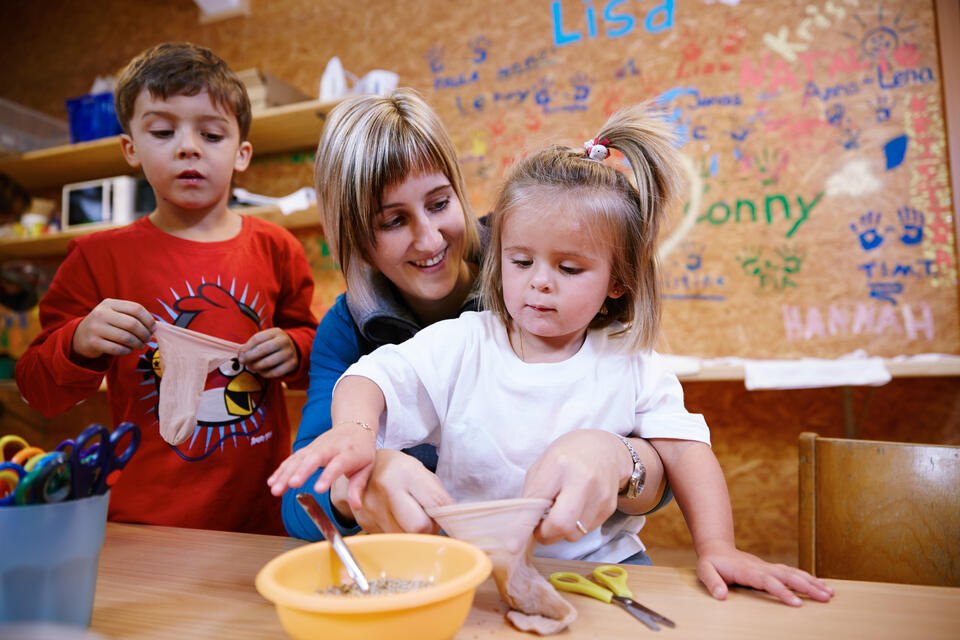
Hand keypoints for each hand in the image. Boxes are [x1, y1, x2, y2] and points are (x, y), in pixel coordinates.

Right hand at [73, 298, 154, 359]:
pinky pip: (117, 349)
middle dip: (145, 334)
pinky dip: (127, 351)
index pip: (136, 309)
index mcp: (109, 303)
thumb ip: (132, 317)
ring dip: (138, 343)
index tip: (153, 328)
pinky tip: (128, 349)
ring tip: (140, 345)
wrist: (80, 336)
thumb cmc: (106, 325)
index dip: (149, 320)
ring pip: (126, 337)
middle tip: (148, 339)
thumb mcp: (115, 314)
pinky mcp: (93, 342)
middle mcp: (101, 313)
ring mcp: (95, 328)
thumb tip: (155, 327)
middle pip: (132, 324)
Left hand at [239, 328, 297, 377]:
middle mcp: (284, 341)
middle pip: (262, 349)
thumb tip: (241, 354)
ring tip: (251, 367)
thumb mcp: (266, 339)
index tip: (240, 354)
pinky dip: (265, 374)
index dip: (246, 347)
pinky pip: (275, 372)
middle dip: (249, 357)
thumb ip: (253, 345)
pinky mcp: (292, 364)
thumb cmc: (273, 345)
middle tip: (242, 361)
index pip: (257, 338)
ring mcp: (289, 353)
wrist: (294, 349)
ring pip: (268, 362)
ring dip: (256, 366)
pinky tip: (261, 372)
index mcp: (275, 332)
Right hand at [267, 424, 375, 507]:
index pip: (337, 464)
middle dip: (302, 471)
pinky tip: (271, 481)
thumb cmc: (362, 450)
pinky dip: (281, 469)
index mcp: (349, 453)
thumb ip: (358, 487)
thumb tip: (357, 507)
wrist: (354, 426)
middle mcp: (330, 448)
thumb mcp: (367, 467)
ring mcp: (316, 446)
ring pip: (299, 458)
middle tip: (292, 485)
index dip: (328, 475)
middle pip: (314, 458)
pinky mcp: (307, 449)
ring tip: (275, 490)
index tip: (318, 489)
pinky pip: (292, 458)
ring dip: (286, 474)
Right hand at [330, 449, 453, 533]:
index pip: (437, 504)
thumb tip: (451, 522)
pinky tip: (399, 521)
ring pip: (407, 538)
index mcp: (406, 473)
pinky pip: (393, 540)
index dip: (447, 514)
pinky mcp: (366, 524)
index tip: (450, 517)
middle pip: (419, 528)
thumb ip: (436, 496)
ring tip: (413, 519)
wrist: (362, 469)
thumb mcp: (420, 472)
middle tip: (429, 519)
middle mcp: (387, 491)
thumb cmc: (397, 469)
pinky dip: (401, 535)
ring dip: (416, 534)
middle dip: (429, 528)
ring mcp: (374, 510)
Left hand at [522, 430, 626, 544]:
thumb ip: (533, 495)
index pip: (538, 502)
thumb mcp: (542, 466)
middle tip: (540, 529)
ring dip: (561, 531)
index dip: (523, 526)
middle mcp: (583, 479)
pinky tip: (576, 507)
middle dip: (545, 535)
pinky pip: (586, 530)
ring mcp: (599, 494)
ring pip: (574, 533)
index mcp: (559, 464)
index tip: (512, 545)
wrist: (603, 449)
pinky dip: (576, 525)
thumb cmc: (566, 457)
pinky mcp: (609, 507)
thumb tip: (522, 528)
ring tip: (561, 510)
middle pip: (561, 524)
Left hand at [696, 541, 834, 605]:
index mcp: (747, 570)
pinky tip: (821, 585)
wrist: (717, 548)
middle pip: (787, 576)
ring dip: (812, 582)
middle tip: (826, 598)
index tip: (797, 603)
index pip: (768, 582)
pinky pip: (792, 573)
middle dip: (807, 587)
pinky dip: (808, 578)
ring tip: (830, 593)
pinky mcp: (771, 569)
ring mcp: (768, 567)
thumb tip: (721, 596)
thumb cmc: (711, 562)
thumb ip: (712, 582)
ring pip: (793, 573)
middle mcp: (761, 567)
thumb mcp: (704, 571)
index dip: (782, 592)